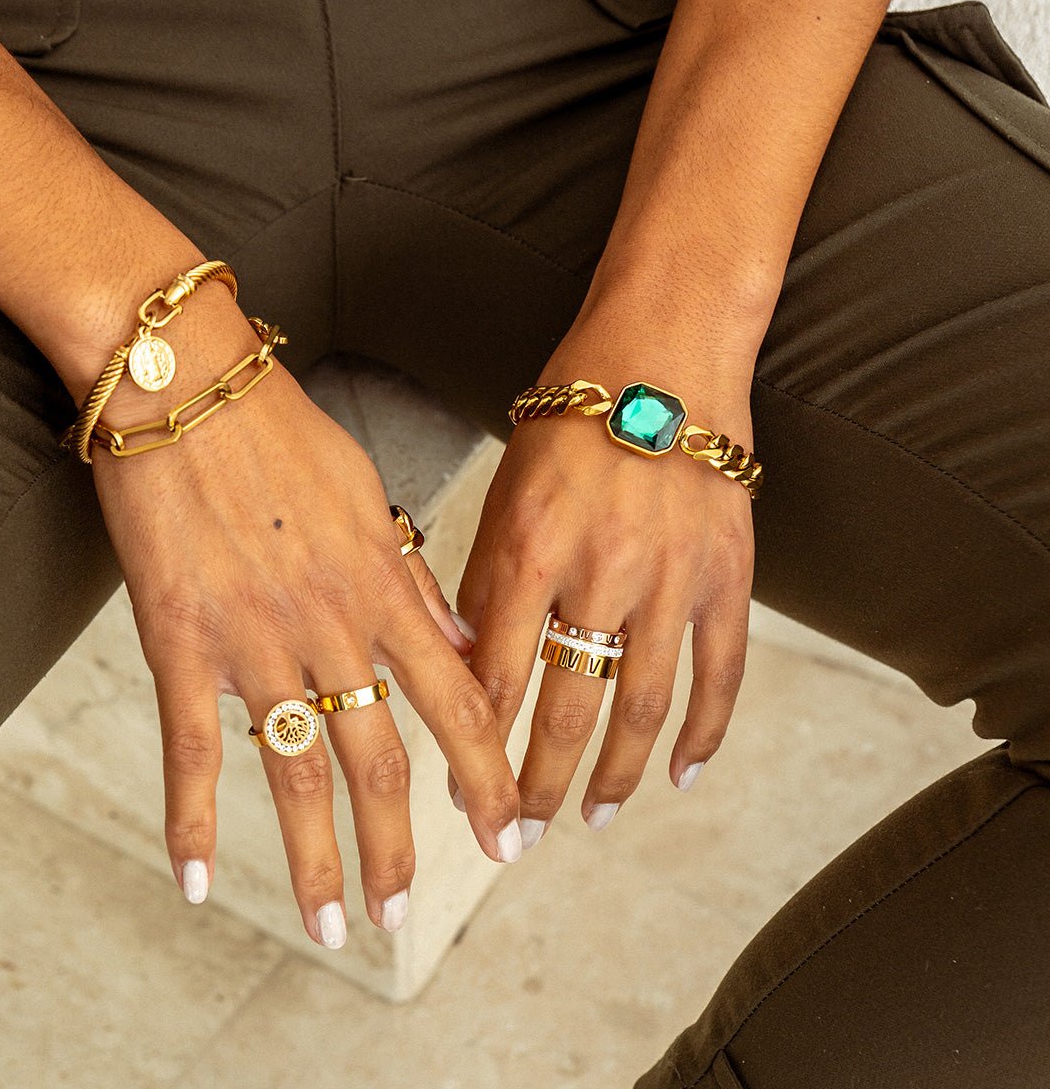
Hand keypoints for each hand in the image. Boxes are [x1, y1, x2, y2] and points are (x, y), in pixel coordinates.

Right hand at [84, 290, 520, 945]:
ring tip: (329, 925)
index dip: (487, 779)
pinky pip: (190, 745)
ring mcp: (256, 639)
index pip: (457, 704)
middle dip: (400, 849)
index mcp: (386, 586)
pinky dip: (192, 818)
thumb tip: (465, 642)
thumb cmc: (281, 430)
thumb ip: (415, 578)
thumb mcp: (370, 495)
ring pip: (297, 770)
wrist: (186, 383)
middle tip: (408, 914)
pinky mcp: (180, 639)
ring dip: (315, 859)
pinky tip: (196, 878)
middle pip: (380, 760)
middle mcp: (333, 625)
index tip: (508, 834)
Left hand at [451, 282, 756, 842]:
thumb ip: (488, 578)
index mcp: (529, 548)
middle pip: (567, 710)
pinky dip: (705, 732)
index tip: (465, 794)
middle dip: (538, 785)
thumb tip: (470, 665)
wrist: (663, 356)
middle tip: (519, 837)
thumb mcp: (507, 488)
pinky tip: (682, 774)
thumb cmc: (570, 416)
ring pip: (642, 706)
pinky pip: (721, 672)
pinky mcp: (728, 575)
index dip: (477, 747)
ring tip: (593, 818)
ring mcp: (672, 579)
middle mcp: (600, 573)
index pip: (496, 678)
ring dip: (614, 774)